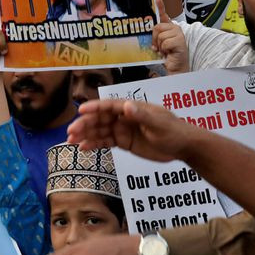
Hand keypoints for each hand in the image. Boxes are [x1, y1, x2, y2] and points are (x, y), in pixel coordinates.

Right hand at [67, 98, 192, 161]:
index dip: (94, 107)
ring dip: (85, 135)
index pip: (109, 106)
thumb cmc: (174, 131)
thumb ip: (142, 115)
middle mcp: (124, 117)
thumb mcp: (159, 124)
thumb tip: (126, 106)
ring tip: (71, 142)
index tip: (81, 110)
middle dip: (85, 124)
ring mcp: (123, 129)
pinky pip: (106, 142)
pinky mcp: (124, 142)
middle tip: (71, 132)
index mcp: (132, 108)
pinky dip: (94, 144)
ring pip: (100, 131)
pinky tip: (84, 148)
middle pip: (100, 119)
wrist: (184, 147)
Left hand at [151, 0, 188, 73]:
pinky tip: (169, 52)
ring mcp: (178, 33)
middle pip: (157, 27)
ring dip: (160, 45)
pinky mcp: (180, 40)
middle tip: (159, 47)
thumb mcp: (159, 43)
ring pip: (160, 35)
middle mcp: (175, 28)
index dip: (160, 6)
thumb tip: (149, 31)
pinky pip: (165, 42)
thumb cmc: (167, 55)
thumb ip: (155, 36)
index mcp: (169, 27)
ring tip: (165, 50)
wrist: (175, 67)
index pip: (164, 14)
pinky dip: (164, 49)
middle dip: (155, 39)